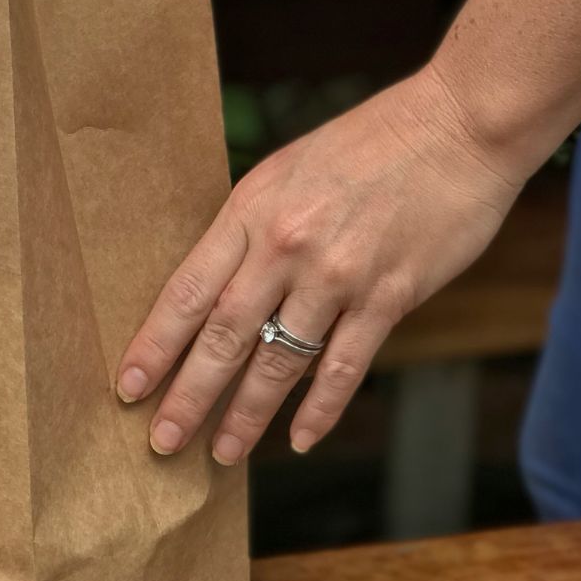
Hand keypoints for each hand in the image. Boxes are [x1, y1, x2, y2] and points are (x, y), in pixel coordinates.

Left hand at [116, 64, 525, 462]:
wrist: (452, 128)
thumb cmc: (363, 144)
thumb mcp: (284, 171)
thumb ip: (248, 227)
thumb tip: (214, 284)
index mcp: (250, 210)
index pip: (187, 291)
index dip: (154, 344)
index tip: (128, 385)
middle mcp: (285, 247)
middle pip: (223, 336)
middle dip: (188, 395)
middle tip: (161, 442)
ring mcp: (338, 276)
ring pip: (279, 361)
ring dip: (247, 414)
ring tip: (222, 452)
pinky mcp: (389, 297)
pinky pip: (345, 367)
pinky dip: (321, 409)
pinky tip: (298, 439)